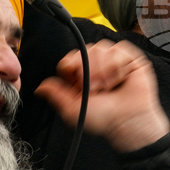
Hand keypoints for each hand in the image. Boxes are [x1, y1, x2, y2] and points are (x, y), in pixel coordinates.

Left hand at [35, 40, 169, 151]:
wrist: (128, 121)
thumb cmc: (105, 118)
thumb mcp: (73, 110)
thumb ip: (56, 95)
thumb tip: (39, 88)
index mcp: (81, 76)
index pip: (69, 59)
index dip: (72, 69)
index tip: (79, 85)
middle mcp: (96, 66)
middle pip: (84, 51)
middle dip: (88, 72)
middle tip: (96, 89)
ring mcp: (113, 61)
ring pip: (101, 48)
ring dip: (104, 71)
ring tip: (109, 86)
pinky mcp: (130, 58)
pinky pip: (118, 49)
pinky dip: (118, 66)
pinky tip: (120, 79)